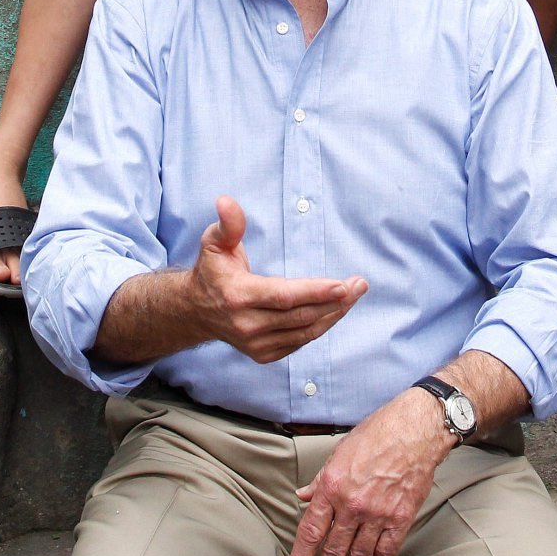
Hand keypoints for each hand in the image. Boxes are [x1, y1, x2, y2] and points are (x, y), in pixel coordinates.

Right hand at [192, 197, 367, 362]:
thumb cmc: (212, 270)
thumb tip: (226, 201)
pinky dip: (320, 326)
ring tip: (354, 295)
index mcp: (238, 296)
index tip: (342, 285)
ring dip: (334, 314)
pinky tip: (334, 310)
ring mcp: (255, 344)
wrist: (196, 310)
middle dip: (335, 301)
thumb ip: (228, 224)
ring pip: (305, 332)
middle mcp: (247, 325)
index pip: (283, 296)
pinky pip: (300, 342)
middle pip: (301, 316)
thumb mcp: (214, 242)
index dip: (315, 292)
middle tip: (359, 285)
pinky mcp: (263, 354)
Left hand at [290, 389, 449, 555]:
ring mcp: (377, 513)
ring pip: (358, 555)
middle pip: (333, 550)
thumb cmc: (376, 435)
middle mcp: (352, 504)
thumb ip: (320, 480)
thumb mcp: (339, 452)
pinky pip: (386, 550)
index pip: (311, 531)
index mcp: (332, 486)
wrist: (414, 431)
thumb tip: (303, 497)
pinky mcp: (401, 518)